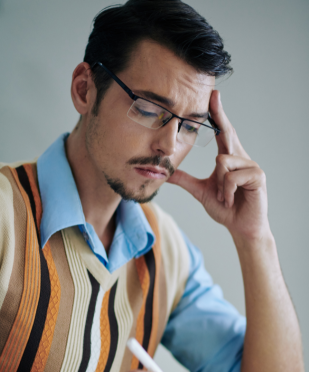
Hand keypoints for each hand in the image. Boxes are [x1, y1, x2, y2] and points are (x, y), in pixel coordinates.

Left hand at [168, 91, 269, 242]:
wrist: (241, 227)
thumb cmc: (226, 208)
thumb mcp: (201, 192)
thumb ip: (185, 180)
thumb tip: (165, 173)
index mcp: (229, 159)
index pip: (222, 132)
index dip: (217, 115)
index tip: (212, 97)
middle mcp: (241, 157)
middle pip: (228, 132)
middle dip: (220, 115)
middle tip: (213, 94)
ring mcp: (251, 166)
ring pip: (222, 162)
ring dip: (219, 185)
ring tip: (225, 197)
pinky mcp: (258, 176)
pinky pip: (231, 177)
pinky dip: (227, 191)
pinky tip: (231, 200)